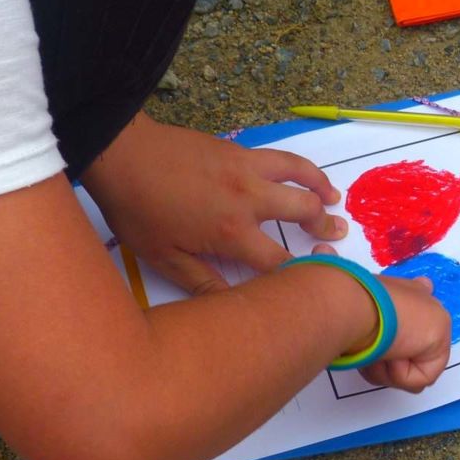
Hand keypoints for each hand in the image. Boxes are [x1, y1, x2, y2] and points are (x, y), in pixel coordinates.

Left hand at [82, 112, 344, 294]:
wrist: (122, 154)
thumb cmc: (138, 209)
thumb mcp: (163, 258)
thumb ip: (203, 283)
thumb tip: (232, 307)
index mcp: (231, 233)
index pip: (278, 262)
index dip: (300, 272)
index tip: (312, 281)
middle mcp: (249, 201)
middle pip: (302, 212)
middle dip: (324, 227)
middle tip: (336, 235)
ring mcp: (248, 171)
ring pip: (301, 178)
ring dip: (322, 190)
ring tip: (335, 199)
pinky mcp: (241, 152)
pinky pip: (284, 158)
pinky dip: (303, 168)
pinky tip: (309, 174)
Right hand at [311, 245, 452, 394]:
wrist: (351, 303)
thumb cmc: (340, 296)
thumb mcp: (339, 285)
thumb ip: (341, 280)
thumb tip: (321, 248)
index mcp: (406, 292)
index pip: (420, 297)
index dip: (410, 317)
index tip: (399, 323)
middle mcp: (425, 305)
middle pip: (410, 348)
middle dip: (384, 358)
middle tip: (369, 350)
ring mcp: (434, 325)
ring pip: (410, 369)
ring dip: (385, 368)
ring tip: (374, 349)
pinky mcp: (439, 345)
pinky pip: (418, 380)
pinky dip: (396, 375)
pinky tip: (388, 354)